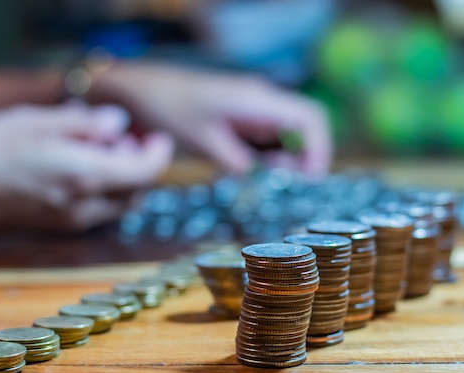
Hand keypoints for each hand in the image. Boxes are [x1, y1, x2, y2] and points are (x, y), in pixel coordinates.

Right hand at [0, 103, 173, 237]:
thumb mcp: (34, 122)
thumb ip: (84, 123)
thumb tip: (119, 122)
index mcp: (84, 175)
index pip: (146, 171)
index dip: (159, 153)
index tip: (158, 136)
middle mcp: (86, 205)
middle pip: (139, 190)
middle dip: (141, 164)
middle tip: (126, 137)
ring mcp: (73, 221)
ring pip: (122, 204)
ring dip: (125, 179)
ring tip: (101, 149)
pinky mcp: (61, 228)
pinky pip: (101, 211)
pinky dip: (107, 190)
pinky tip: (82, 167)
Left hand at [92, 63, 331, 176]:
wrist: (143, 90)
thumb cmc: (169, 110)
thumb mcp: (203, 141)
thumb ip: (236, 162)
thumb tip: (261, 180)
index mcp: (256, 101)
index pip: (310, 118)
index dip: (320, 149)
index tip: (310, 180)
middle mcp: (262, 100)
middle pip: (305, 127)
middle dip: (307, 159)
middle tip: (291, 190)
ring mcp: (254, 107)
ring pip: (289, 134)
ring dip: (289, 160)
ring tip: (272, 186)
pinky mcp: (243, 116)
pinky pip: (270, 136)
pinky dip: (272, 156)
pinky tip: (256, 173)